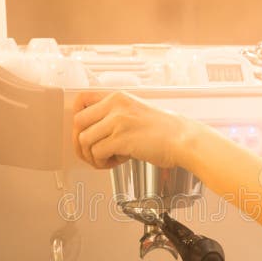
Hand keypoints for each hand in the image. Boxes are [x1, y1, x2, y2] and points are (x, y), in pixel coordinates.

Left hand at [72, 91, 194, 168]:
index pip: (81, 100)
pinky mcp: (121, 139)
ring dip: (92, 155)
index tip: (82, 132)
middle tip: (91, 153)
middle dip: (80, 142)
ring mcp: (118, 121)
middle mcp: (116, 106)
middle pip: (77, 122)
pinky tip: (117, 162)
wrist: (184, 139)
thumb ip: (116, 116)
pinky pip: (97, 153)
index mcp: (118, 97)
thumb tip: (93, 131)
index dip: (78, 119)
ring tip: (108, 160)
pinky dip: (103, 162)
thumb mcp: (137, 112)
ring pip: (84, 140)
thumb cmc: (166, 131)